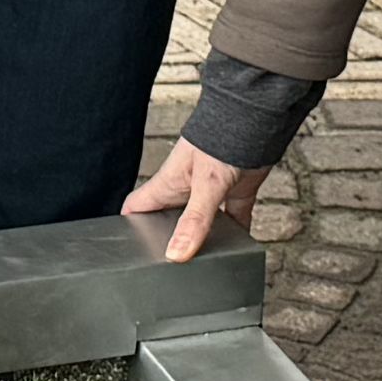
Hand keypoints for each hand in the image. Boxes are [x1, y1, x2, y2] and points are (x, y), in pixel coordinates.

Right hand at [125, 137, 261, 264]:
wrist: (256, 116)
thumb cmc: (222, 137)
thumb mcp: (205, 184)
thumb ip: (194, 220)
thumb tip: (177, 253)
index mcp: (168, 184)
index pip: (136, 207)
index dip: (127, 226)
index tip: (124, 247)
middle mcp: (186, 189)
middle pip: (167, 220)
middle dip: (166, 240)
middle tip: (167, 264)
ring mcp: (211, 190)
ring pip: (201, 222)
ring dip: (204, 238)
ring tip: (205, 261)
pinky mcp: (236, 190)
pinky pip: (235, 217)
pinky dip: (238, 232)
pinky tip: (241, 247)